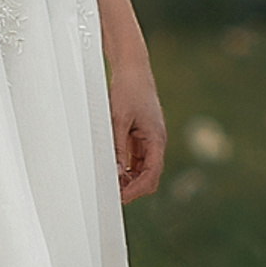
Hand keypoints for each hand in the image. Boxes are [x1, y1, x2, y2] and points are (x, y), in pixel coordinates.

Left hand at [111, 58, 166, 203]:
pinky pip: (137, 158)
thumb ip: (117, 148)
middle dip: (134, 187)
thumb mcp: (118, 120)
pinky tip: (113, 168)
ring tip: (109, 182)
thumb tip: (115, 173)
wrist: (133, 68)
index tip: (120, 198)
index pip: (152, 173)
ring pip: (143, 168)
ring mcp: (150, 138)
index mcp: (157, 138)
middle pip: (150, 175)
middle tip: (112, 193)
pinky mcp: (142, 134)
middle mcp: (156, 141)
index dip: (137, 189)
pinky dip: (127, 166)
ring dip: (129, 178)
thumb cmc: (128, 90)